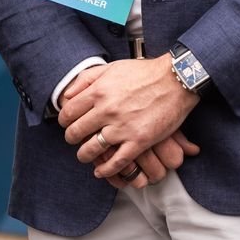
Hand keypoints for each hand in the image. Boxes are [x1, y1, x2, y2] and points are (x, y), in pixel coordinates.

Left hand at [59, 55, 199, 180]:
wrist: (175, 80)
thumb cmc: (144, 72)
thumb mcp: (111, 68)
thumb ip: (87, 79)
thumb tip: (67, 95)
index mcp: (99, 91)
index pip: (69, 112)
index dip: (64, 120)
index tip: (67, 124)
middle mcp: (107, 110)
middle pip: (76, 132)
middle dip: (71, 138)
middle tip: (74, 139)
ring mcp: (123, 127)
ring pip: (92, 149)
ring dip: (84, 155)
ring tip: (84, 155)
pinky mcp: (139, 141)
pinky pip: (116, 162)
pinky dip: (105, 170)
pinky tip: (100, 171)